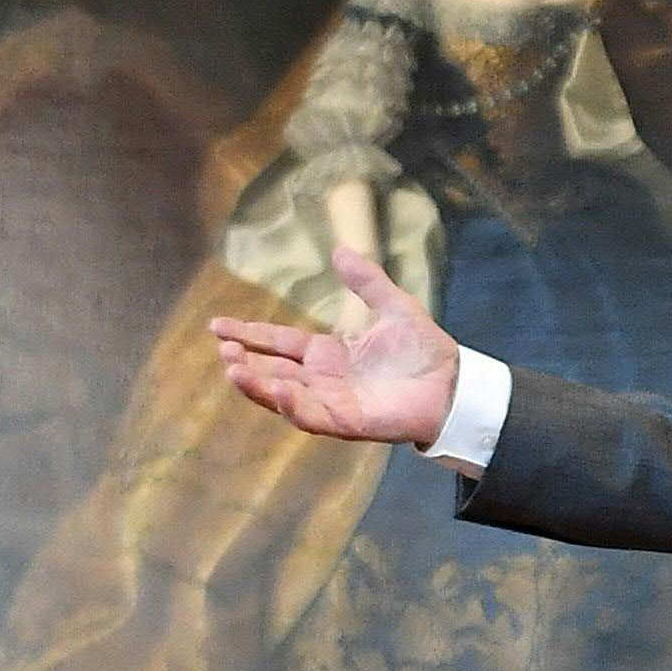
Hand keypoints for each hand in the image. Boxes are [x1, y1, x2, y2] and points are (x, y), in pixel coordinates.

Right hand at [210, 248, 459, 448]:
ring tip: (233, 368)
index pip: (278, 343)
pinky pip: (312, 416)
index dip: (249, 333)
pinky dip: (291, 405)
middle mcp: (324, 379)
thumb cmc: (426, 350)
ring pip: (283, 396)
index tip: (217, 326)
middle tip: (223, 348)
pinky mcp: (348, 422)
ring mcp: (333, 402)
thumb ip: (366, 281)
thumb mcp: (395, 307)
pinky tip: (276, 389)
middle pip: (272, 371)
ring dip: (257, 385)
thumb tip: (339, 248)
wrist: (454, 383)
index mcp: (328, 354)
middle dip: (245, 362)